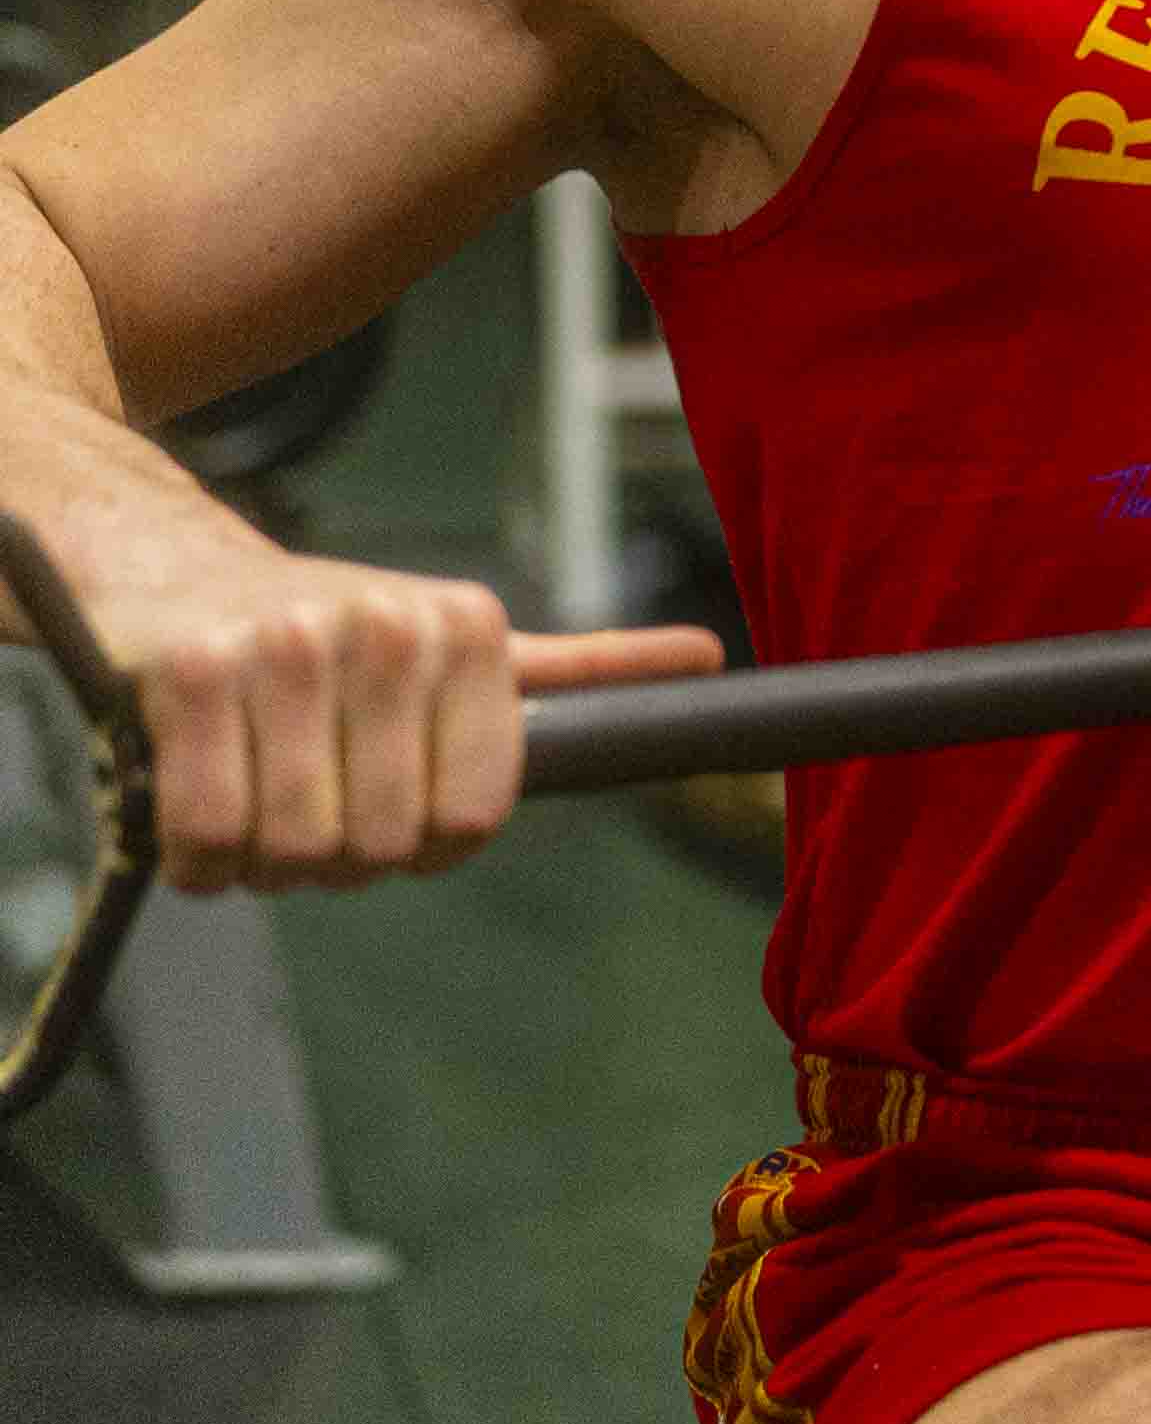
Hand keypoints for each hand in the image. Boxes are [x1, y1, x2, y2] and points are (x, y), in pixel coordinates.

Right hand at [113, 548, 724, 892]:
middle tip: (310, 802)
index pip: (476, 817)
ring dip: (265, 859)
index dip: (430, 844)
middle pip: (383, 844)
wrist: (169, 564)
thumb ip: (580, 668)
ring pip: (297, 850)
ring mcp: (285, 647)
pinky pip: (208, 837)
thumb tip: (708, 656)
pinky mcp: (187, 675)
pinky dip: (199, 855)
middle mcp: (388, 628)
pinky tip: (195, 804)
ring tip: (256, 792)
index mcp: (470, 627)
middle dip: (339, 855)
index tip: (401, 814)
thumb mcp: (463, 640)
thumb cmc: (331, 628)